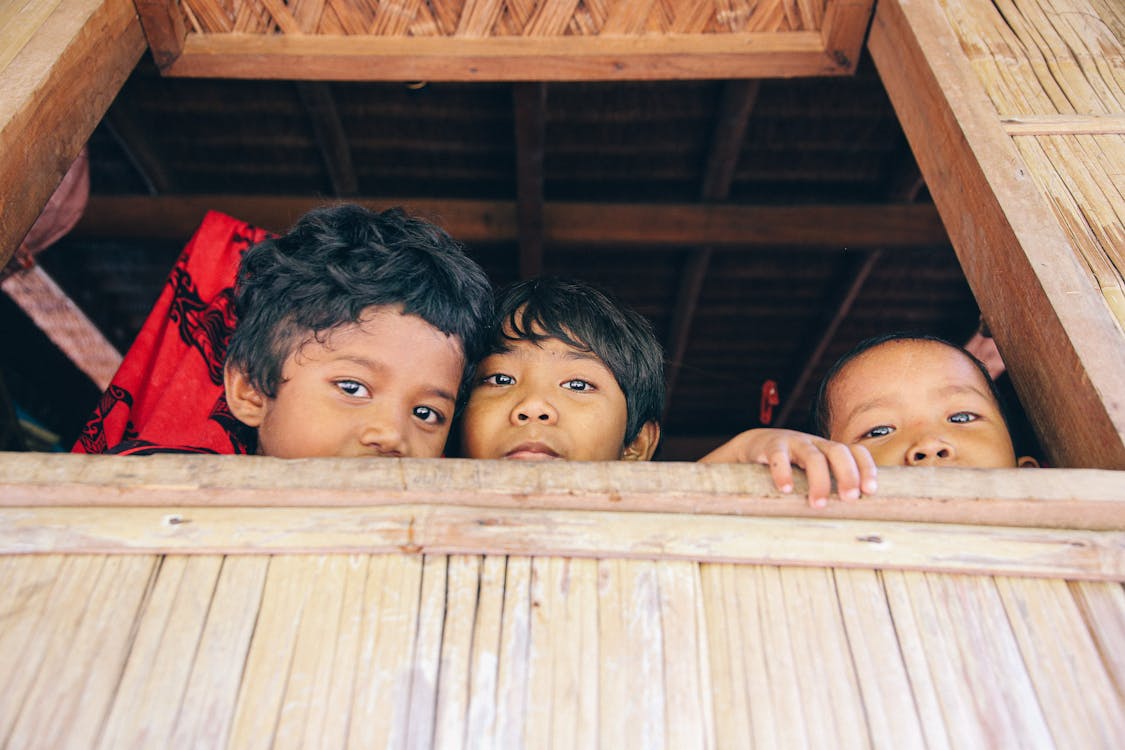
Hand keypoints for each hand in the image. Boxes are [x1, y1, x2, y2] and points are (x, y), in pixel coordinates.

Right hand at [699, 428, 876, 507]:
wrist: (753, 446)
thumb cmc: (789, 466)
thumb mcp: (811, 472)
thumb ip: (829, 486)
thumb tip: (853, 523)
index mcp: (829, 450)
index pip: (856, 451)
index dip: (866, 468)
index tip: (870, 491)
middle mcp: (815, 443)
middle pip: (838, 451)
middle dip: (848, 474)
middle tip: (850, 499)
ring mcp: (793, 442)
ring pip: (813, 456)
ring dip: (819, 480)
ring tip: (818, 504)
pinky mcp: (771, 446)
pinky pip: (779, 456)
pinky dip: (783, 472)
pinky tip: (786, 489)